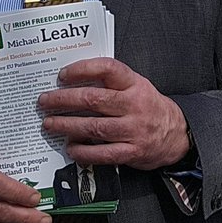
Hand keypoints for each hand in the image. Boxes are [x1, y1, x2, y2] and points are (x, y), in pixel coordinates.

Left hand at [38, 58, 191, 170]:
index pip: (107, 69)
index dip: (83, 69)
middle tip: (45, 101)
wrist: (176, 134)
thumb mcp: (135, 85)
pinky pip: (103, 153)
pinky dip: (84, 151)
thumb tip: (72, 79)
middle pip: (94, 99)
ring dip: (67, 126)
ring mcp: (134, 130)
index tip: (62, 75)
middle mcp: (134, 105)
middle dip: (64, 100)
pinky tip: (70, 148)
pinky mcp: (132, 152)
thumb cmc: (148, 106)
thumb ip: (110, 81)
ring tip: (49, 124)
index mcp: (134, 83)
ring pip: (94, 127)